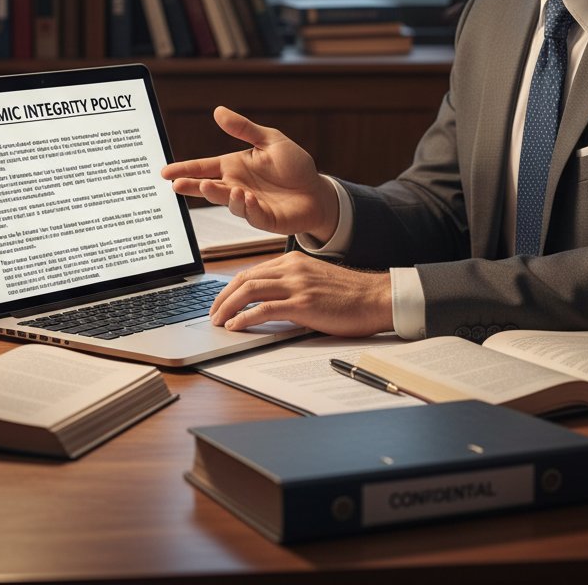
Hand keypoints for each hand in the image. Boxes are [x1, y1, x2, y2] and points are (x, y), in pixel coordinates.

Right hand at [161, 107, 338, 239]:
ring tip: (223, 188)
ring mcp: (248, 204)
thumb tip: (218, 110)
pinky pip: (251, 215)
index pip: (204, 167)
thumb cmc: (294, 165)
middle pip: (208, 188)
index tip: (164, 172)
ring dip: (222, 196)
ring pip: (227, 202)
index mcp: (235, 166)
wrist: (318, 191)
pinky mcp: (263, 218)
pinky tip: (247, 198)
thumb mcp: (270, 140)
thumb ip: (244, 129)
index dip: (185, 169)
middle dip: (192, 187)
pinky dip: (247, 208)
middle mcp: (236, 186)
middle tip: (177, 186)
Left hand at [210, 251, 394, 336]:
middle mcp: (293, 268)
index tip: (220, 302)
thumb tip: (267, 303)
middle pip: (245, 279)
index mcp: (294, 260)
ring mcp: (298, 284)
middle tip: (212, 314)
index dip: (231, 288)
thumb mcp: (316, 280)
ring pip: (250, 290)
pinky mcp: (304, 304)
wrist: (376, 297)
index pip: (252, 272)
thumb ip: (292, 285)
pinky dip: (245, 317)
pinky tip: (235, 326)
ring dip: (228, 307)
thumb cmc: (350, 295)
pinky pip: (265, 309)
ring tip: (217, 321)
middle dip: (223, 298)